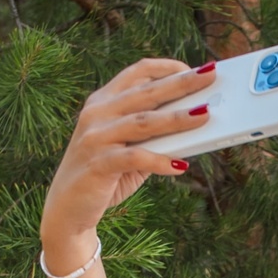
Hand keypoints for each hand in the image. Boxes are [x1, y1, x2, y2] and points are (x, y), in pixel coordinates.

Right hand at [39, 59, 216, 270]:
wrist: (67, 210)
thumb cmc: (105, 176)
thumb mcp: (129, 149)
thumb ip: (153, 136)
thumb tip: (193, 124)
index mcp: (103, 102)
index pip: (137, 72)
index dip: (167, 67)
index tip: (193, 69)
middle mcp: (97, 113)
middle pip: (147, 92)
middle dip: (181, 84)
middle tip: (210, 76)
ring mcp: (95, 137)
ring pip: (144, 121)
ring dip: (177, 118)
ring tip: (205, 115)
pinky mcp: (97, 163)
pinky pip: (135, 157)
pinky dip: (160, 161)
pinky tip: (180, 166)